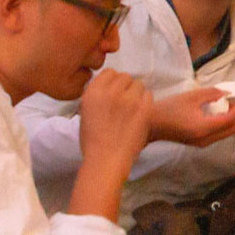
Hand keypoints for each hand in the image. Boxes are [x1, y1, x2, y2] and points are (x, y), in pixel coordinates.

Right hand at [76, 72, 153, 190]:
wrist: (106, 161)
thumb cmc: (93, 142)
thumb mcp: (86, 113)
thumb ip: (97, 96)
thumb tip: (108, 87)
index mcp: (93, 92)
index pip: (109, 73)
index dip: (113, 82)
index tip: (114, 93)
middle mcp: (110, 92)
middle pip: (125, 77)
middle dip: (125, 88)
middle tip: (124, 103)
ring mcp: (128, 99)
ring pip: (138, 85)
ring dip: (136, 94)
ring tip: (132, 110)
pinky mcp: (143, 108)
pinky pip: (148, 95)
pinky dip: (145, 102)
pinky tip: (139, 115)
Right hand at [148, 87, 234, 147]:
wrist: (151, 123)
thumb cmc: (169, 108)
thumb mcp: (192, 96)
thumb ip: (212, 93)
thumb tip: (227, 94)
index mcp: (204, 128)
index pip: (230, 119)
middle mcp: (206, 139)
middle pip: (232, 130)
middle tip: (232, 100)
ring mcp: (202, 143)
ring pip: (225, 133)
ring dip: (229, 120)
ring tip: (223, 105)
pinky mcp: (198, 143)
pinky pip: (217, 135)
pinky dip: (221, 124)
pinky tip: (213, 112)